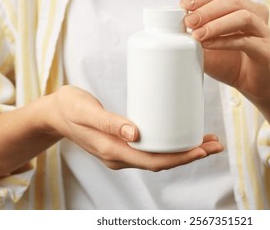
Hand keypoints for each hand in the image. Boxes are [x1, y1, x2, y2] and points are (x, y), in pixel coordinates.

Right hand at [46, 85, 222, 170]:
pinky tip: (182, 136)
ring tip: (207, 141)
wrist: (54, 113)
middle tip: (215, 144)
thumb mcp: (86, 110)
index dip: (180, 157)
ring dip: (184, 152)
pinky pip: (152, 150)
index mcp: (113, 151)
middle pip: (162, 162)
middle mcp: (120, 156)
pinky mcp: (122, 144)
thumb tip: (135, 133)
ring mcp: (121, 152)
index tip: (202, 149)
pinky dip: (171, 146)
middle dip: (190, 155)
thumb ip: (108, 122)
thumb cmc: (69, 107)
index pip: (154, 161)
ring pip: (159, 157)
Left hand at [180, 0, 269, 101]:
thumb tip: (173, 28)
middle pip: (232, 1)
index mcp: (241, 8)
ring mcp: (263, 32)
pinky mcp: (265, 51)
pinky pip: (246, 41)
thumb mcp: (207, 46)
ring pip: (243, 17)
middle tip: (188, 22)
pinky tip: (209, 45)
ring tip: (197, 35)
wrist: (252, 85)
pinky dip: (225, 41)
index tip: (183, 5)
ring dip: (217, 24)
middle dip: (207, 10)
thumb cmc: (230, 62)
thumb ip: (195, 35)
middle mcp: (255, 15)